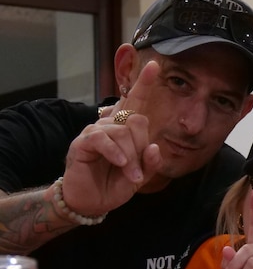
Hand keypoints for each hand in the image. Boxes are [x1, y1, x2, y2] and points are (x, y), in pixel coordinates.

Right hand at [60, 61, 163, 215]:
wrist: (91, 202)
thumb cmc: (115, 185)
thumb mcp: (140, 176)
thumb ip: (150, 162)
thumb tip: (154, 147)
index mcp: (125, 130)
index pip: (135, 102)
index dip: (143, 84)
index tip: (153, 65)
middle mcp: (110, 125)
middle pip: (137, 120)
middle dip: (142, 147)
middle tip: (138, 170)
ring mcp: (94, 132)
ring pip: (122, 132)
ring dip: (131, 157)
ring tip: (131, 177)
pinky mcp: (82, 143)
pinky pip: (102, 139)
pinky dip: (115, 152)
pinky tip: (121, 163)